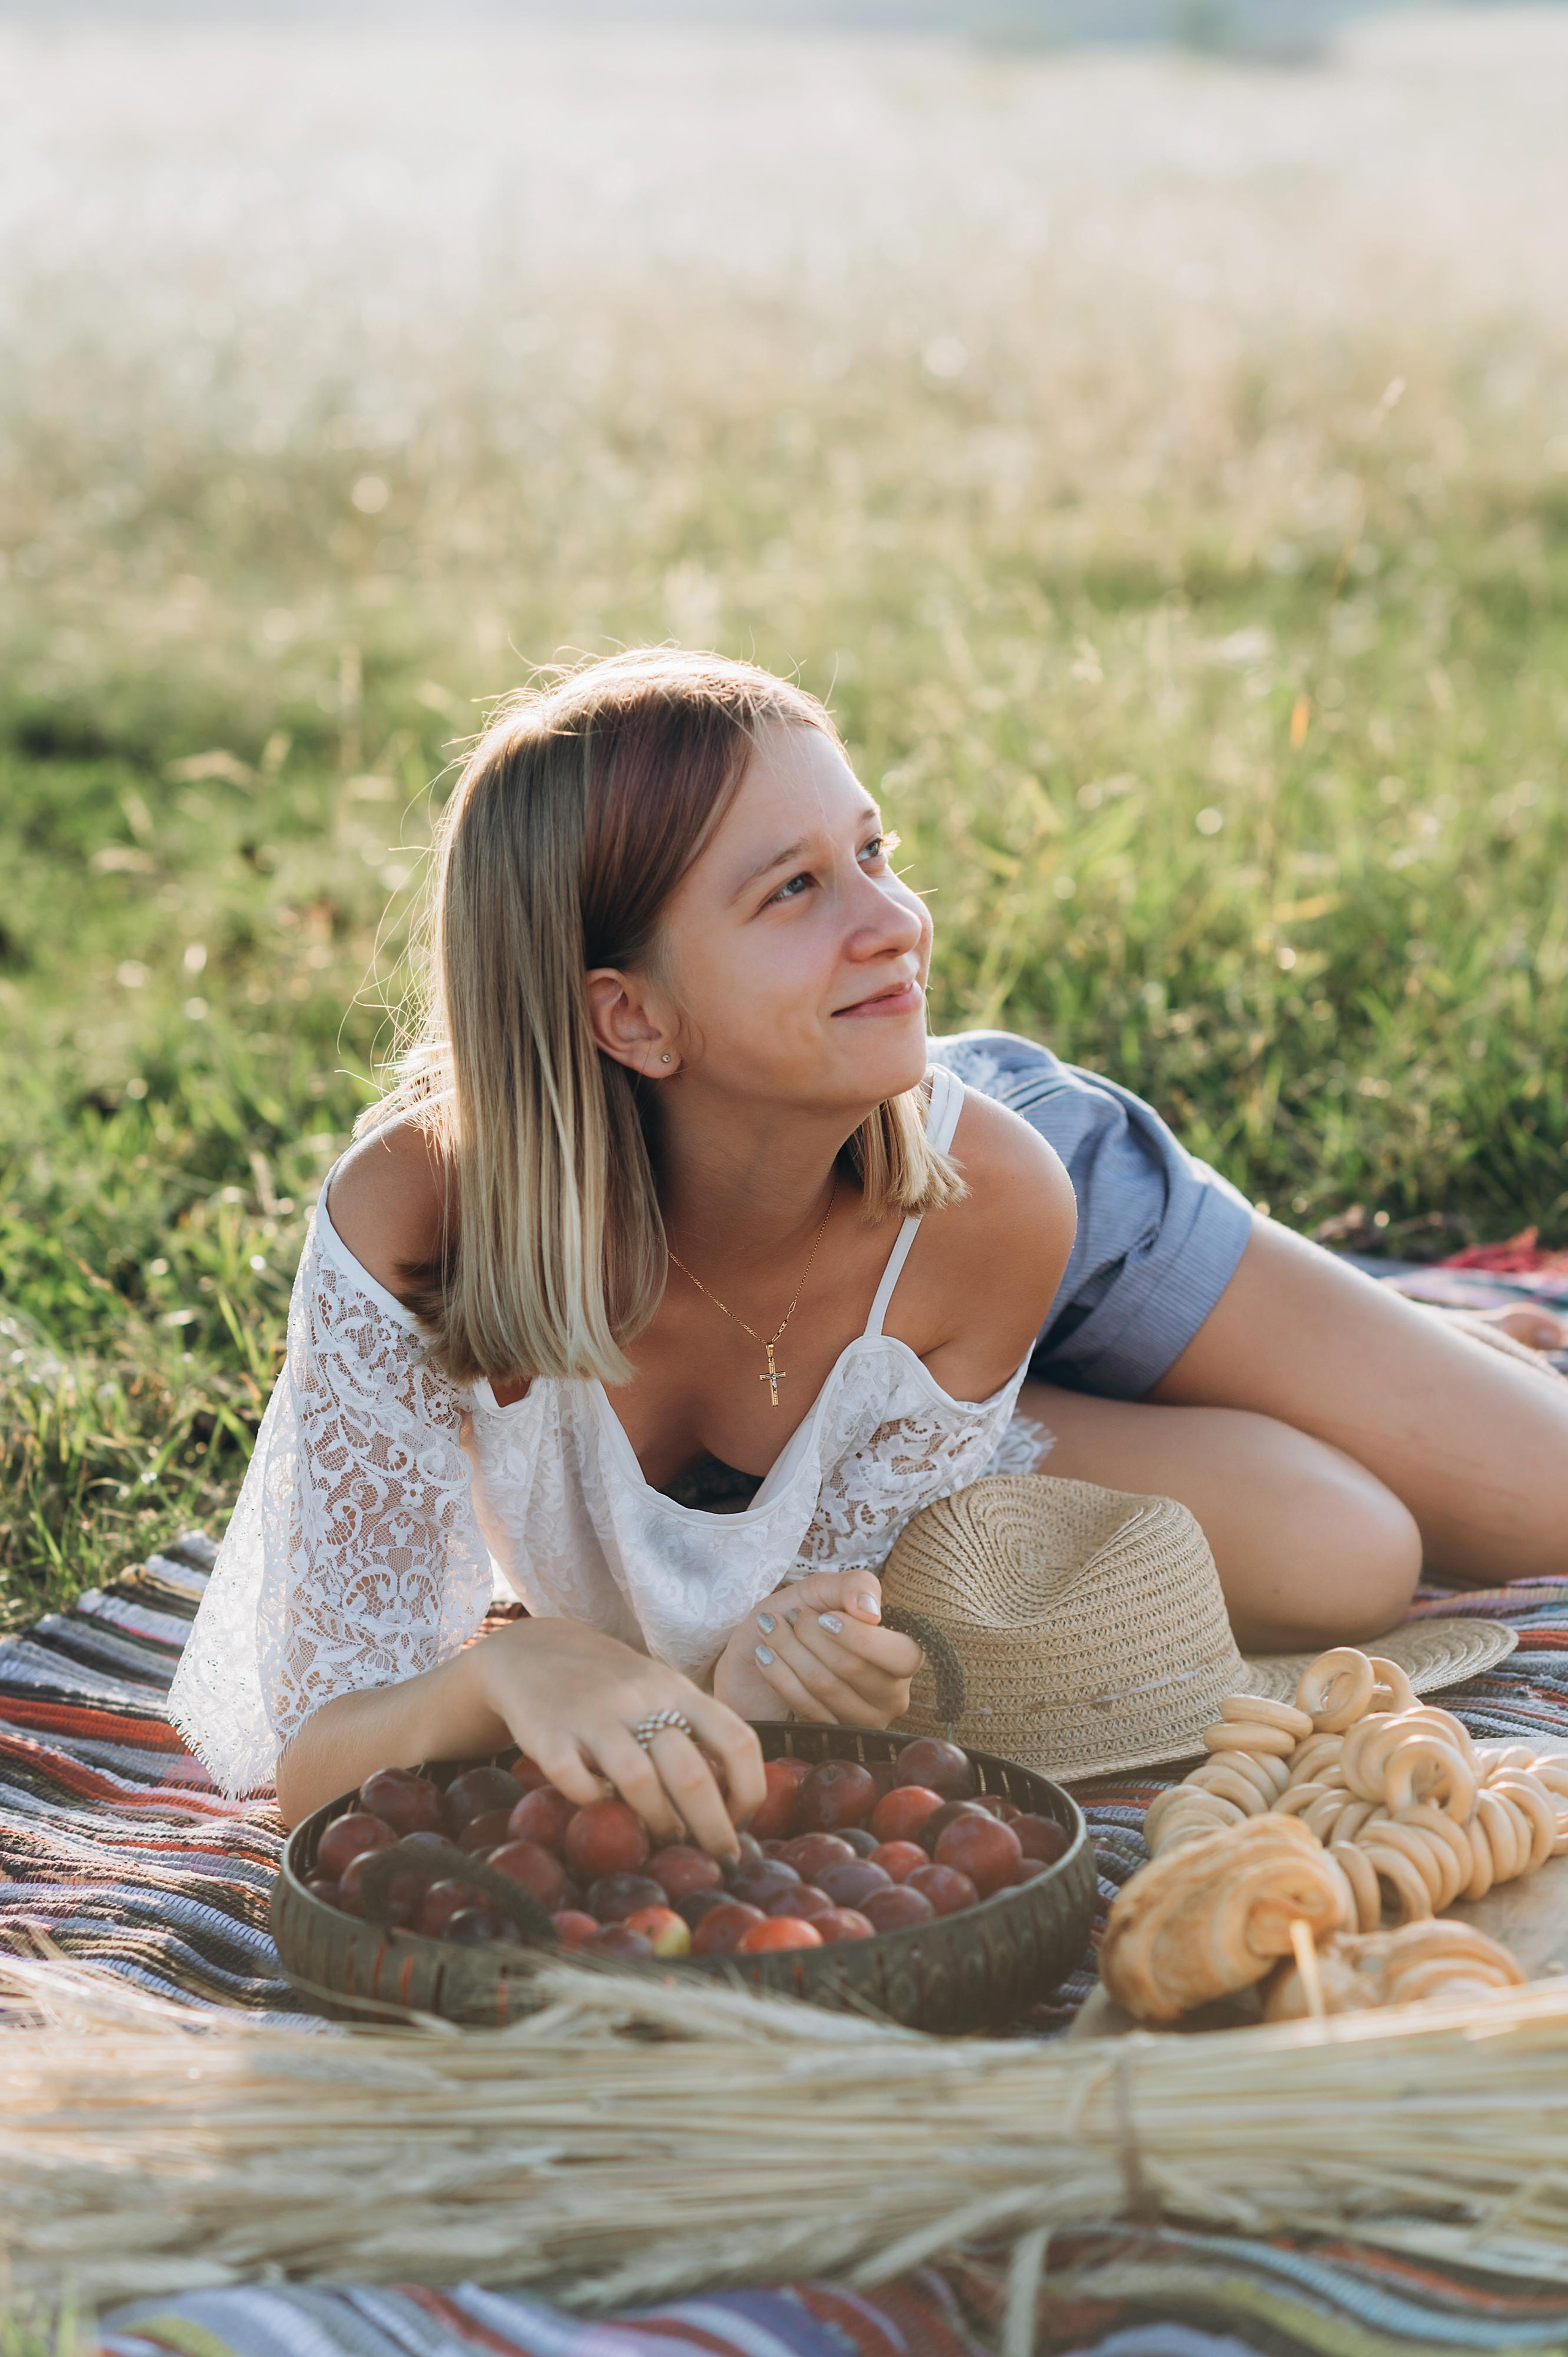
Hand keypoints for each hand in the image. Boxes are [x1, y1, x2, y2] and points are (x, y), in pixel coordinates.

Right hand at [470, 1616, 764, 1859]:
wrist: (533, 1649)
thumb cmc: (612, 1682)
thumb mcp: (662, 1690)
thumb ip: (694, 1730)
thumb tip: (731, 1801)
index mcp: (677, 1689)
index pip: (737, 1740)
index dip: (750, 1789)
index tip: (743, 1822)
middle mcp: (640, 1699)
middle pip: (691, 1774)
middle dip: (713, 1829)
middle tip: (719, 1857)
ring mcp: (593, 1716)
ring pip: (640, 1781)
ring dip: (659, 1822)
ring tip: (664, 1838)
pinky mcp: (549, 1735)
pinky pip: (577, 1783)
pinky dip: (595, 1804)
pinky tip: (602, 1807)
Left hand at [712, 1569, 922, 1729]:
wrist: (749, 1657)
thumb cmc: (794, 1619)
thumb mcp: (822, 1590)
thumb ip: (855, 1586)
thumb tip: (871, 1612)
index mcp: (901, 1657)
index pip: (901, 1655)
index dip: (859, 1636)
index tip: (822, 1617)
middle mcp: (891, 1696)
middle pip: (855, 1668)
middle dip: (811, 1636)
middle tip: (787, 1617)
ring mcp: (861, 1722)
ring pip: (826, 1687)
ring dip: (790, 1651)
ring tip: (769, 1630)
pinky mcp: (828, 1738)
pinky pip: (806, 1708)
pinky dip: (780, 1675)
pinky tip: (764, 1656)